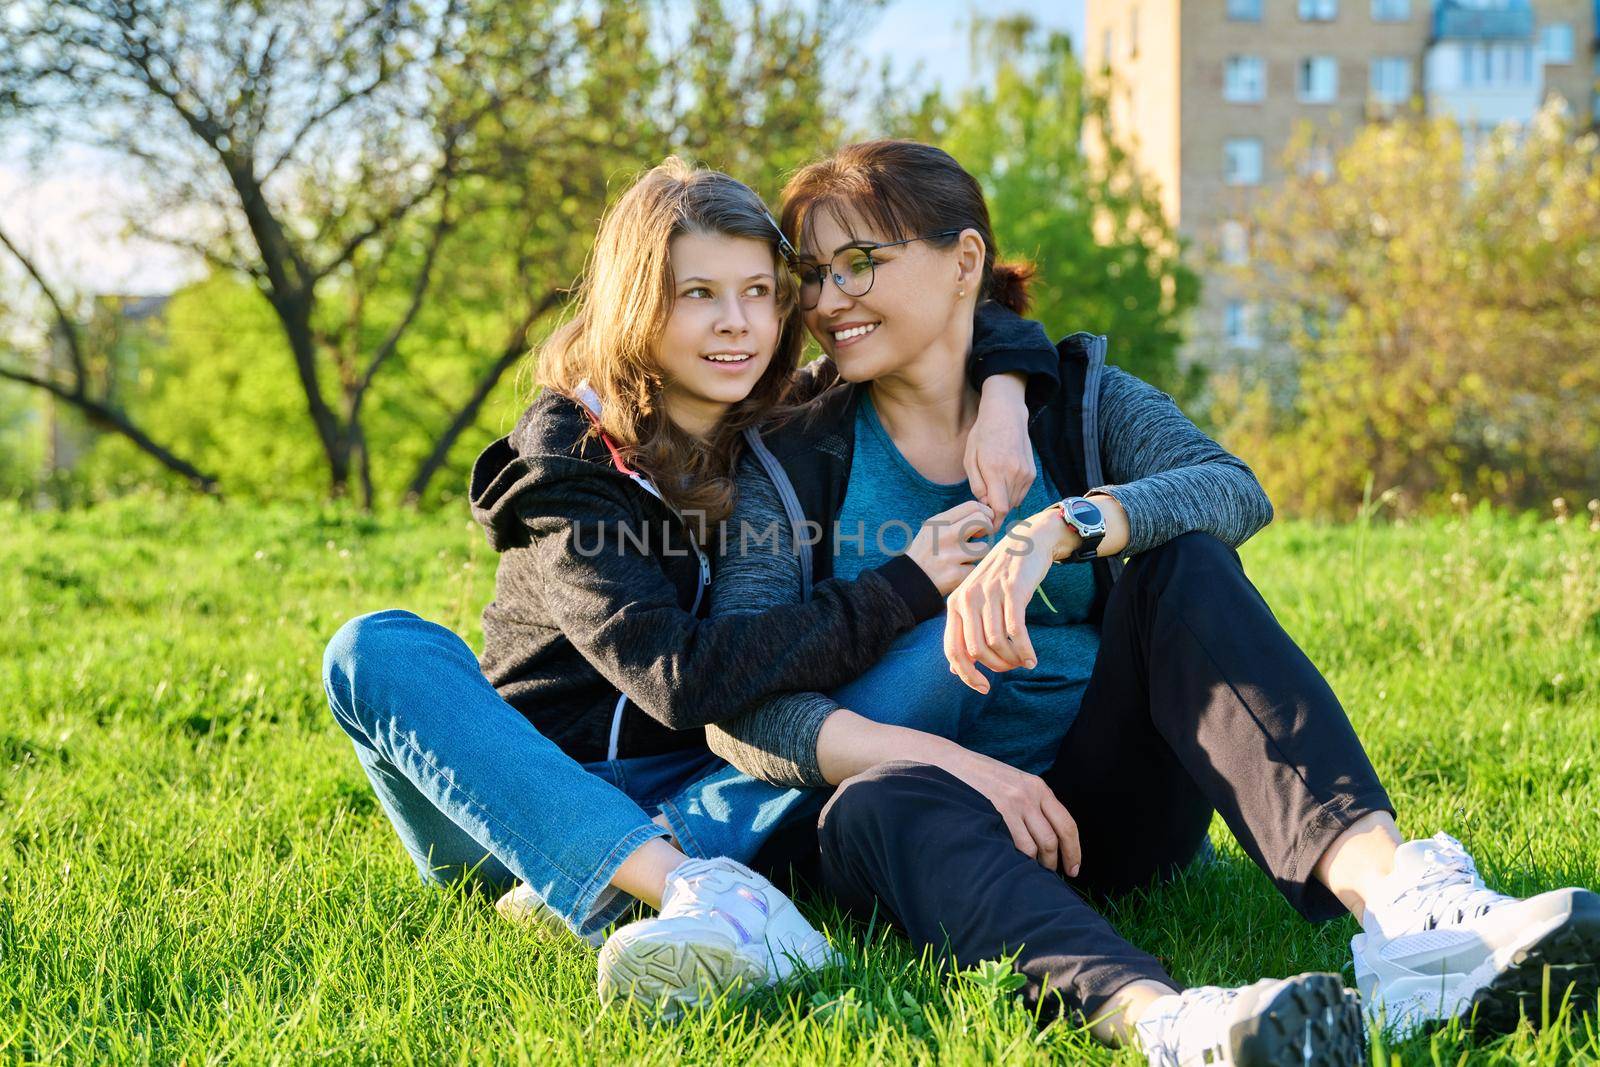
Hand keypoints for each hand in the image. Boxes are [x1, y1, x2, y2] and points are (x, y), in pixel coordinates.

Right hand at [905, 500, 994, 595]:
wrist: (909, 580)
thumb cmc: (926, 552)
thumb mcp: (932, 529)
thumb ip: (955, 521)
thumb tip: (985, 516)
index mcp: (938, 522)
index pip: (973, 506)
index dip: (985, 513)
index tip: (983, 522)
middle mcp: (944, 536)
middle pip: (982, 521)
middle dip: (988, 528)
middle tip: (981, 536)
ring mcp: (950, 556)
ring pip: (984, 547)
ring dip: (978, 553)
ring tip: (965, 557)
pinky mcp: (955, 575)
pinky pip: (975, 568)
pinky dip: (968, 571)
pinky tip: (956, 571)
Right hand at [923, 741, 1081, 876]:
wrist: (952, 764)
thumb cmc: (984, 777)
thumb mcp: (1016, 782)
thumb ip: (1034, 803)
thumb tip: (1050, 838)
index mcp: (1039, 788)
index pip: (1067, 824)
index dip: (1074, 851)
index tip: (1073, 869)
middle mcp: (1030, 795)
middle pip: (1053, 840)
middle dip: (1054, 863)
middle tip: (1050, 875)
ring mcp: (1012, 804)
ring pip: (1034, 847)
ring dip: (1034, 865)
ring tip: (1028, 870)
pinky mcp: (995, 812)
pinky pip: (1014, 845)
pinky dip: (1017, 859)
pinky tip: (1012, 863)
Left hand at [944, 508, 1069, 692]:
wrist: (1026, 542)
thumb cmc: (1000, 577)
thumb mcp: (976, 601)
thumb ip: (965, 632)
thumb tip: (956, 670)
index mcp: (955, 605)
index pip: (953, 650)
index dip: (967, 675)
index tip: (983, 688)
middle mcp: (967, 599)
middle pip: (975, 650)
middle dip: (995, 667)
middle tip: (1010, 668)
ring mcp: (989, 594)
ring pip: (996, 642)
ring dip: (1011, 659)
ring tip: (1022, 662)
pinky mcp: (1012, 591)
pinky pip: (1016, 631)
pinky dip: (1024, 650)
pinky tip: (1032, 659)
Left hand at [966, 373, 1034, 520]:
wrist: (1006, 415)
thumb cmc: (983, 435)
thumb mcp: (970, 458)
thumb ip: (976, 484)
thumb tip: (984, 504)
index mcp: (996, 470)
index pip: (1000, 508)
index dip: (992, 522)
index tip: (984, 528)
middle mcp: (1014, 473)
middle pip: (1007, 507)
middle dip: (995, 512)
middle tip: (983, 508)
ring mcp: (1026, 473)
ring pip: (1014, 502)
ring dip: (1003, 501)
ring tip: (992, 488)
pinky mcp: (1032, 473)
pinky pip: (1021, 493)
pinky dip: (1011, 493)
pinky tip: (1002, 481)